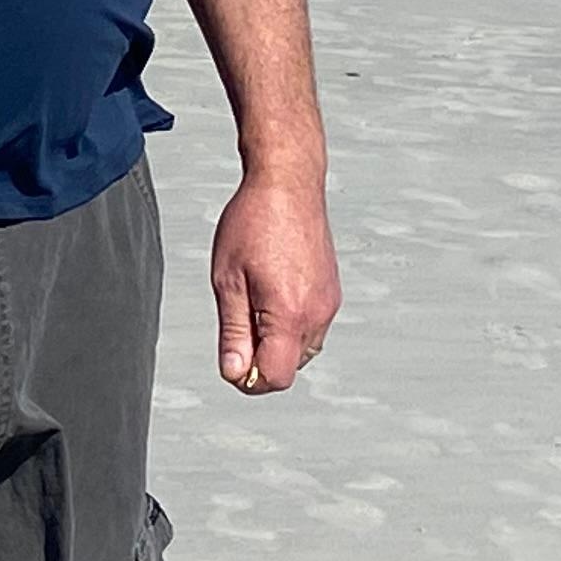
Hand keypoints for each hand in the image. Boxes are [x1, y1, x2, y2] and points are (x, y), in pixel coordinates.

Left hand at [209, 173, 340, 394]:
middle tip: (239, 316)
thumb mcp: (228, 279)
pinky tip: (273, 290)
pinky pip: (313, 326)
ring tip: (255, 298)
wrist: (288, 182)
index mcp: (290, 313)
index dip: (248, 378)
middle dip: (262, 357)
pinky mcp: (332, 291)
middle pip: (290, 366)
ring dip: (277, 340)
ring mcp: (329, 302)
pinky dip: (291, 323)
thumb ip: (233, 333)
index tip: (232, 356)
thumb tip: (235, 373)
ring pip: (303, 349)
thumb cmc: (253, 222)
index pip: (275, 377)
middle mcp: (317, 313)